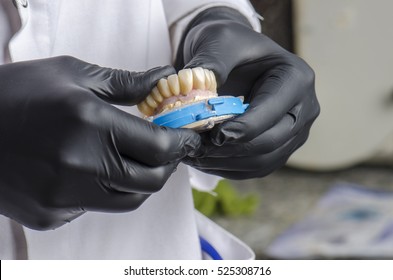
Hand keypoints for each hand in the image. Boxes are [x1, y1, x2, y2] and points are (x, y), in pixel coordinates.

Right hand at [0, 56, 200, 229]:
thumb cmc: (15, 94)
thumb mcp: (71, 75)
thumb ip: (125, 83)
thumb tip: (163, 80)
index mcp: (90, 124)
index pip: (160, 147)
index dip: (181, 143)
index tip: (188, 137)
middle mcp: (81, 166)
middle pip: (151, 181)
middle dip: (168, 165)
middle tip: (168, 149)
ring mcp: (63, 196)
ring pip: (129, 200)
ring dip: (142, 180)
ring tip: (137, 159)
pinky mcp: (50, 215)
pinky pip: (96, 207)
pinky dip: (106, 190)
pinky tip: (94, 170)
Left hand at [178, 7, 319, 178]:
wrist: (234, 56)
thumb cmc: (230, 45)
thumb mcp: (219, 42)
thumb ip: (211, 64)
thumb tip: (195, 93)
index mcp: (296, 79)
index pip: (272, 113)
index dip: (241, 129)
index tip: (210, 136)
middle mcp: (304, 108)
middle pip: (271, 143)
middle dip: (231, 150)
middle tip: (197, 149)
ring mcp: (295, 131)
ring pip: (264, 161)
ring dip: (228, 164)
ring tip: (196, 156)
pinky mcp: (280, 146)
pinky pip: (258, 168)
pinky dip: (230, 169)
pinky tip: (206, 161)